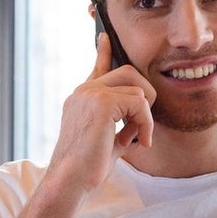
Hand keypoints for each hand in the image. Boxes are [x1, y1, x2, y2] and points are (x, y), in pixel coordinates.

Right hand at [46, 35, 156, 195]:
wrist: (70, 181)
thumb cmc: (87, 168)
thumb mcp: (107, 140)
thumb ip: (121, 125)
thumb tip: (141, 119)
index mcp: (82, 97)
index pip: (97, 67)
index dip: (103, 51)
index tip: (104, 36)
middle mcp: (84, 91)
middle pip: (128, 72)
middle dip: (145, 95)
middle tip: (143, 123)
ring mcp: (90, 94)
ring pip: (137, 88)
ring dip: (146, 115)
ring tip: (139, 137)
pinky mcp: (101, 103)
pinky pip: (139, 103)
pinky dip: (146, 124)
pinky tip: (140, 141)